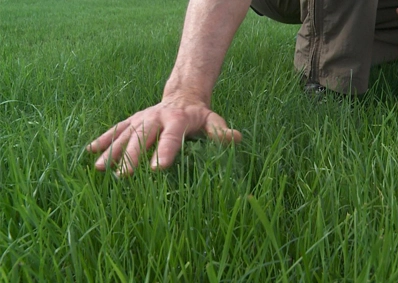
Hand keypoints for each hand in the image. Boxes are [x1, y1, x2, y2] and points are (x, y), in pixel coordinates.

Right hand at [87, 96, 241, 175]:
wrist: (182, 96)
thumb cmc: (199, 116)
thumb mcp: (213, 121)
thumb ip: (221, 132)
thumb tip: (237, 138)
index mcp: (177, 120)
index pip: (170, 138)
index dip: (164, 152)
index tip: (156, 169)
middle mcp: (156, 118)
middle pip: (142, 139)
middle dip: (132, 157)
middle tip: (124, 176)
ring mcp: (142, 119)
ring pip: (125, 135)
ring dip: (112, 152)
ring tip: (100, 168)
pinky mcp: (133, 120)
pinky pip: (116, 129)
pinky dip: (103, 140)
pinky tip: (89, 151)